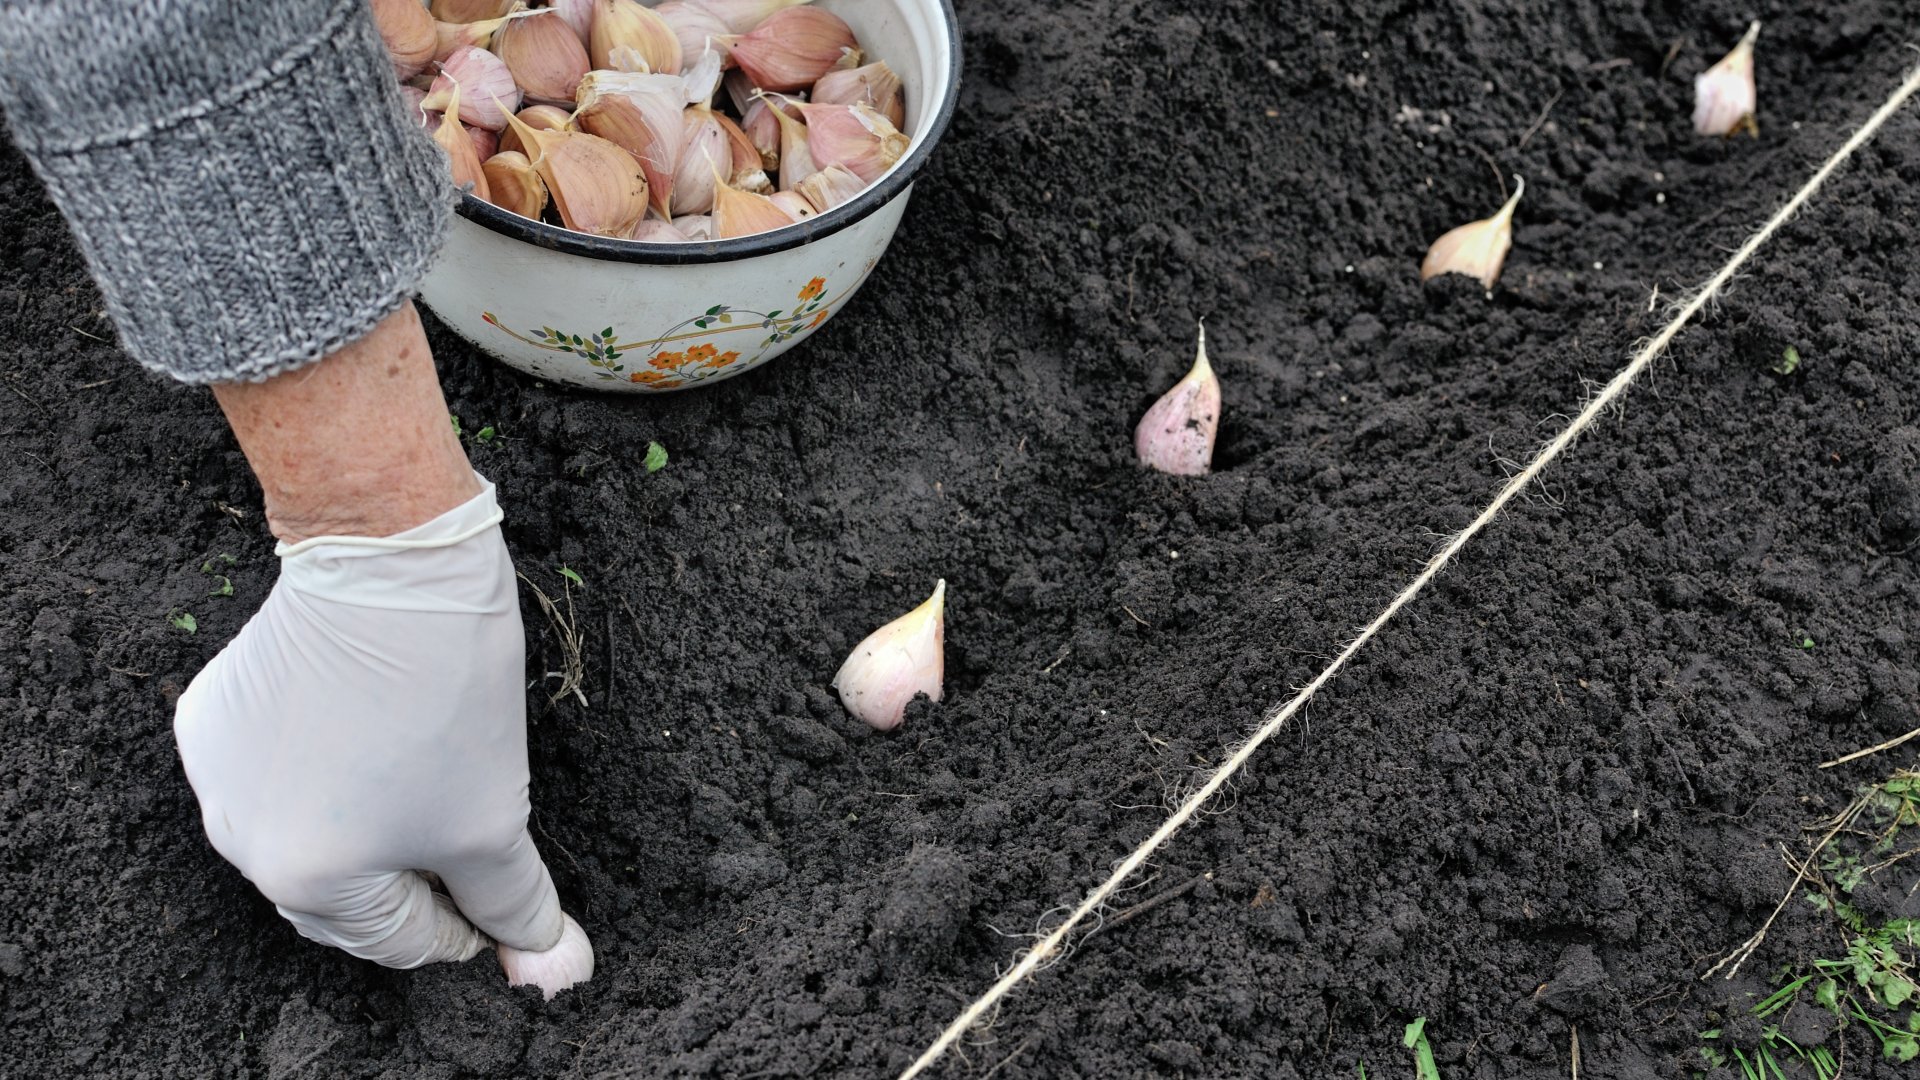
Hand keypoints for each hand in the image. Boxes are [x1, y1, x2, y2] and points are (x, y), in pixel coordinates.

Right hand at [174, 480, 577, 975]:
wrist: (390, 563)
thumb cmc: (440, 692)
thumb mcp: (494, 817)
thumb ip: (516, 905)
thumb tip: (552, 965)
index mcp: (304, 879)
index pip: (401, 939)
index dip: (467, 925)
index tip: (504, 903)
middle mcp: (239, 839)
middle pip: (345, 899)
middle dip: (414, 884)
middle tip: (473, 852)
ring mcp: (216, 775)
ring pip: (308, 836)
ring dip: (367, 831)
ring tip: (428, 791)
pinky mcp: (212, 715)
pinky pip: (274, 774)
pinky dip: (323, 775)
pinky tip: (372, 744)